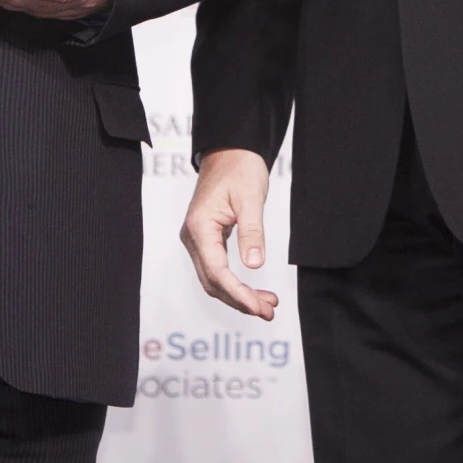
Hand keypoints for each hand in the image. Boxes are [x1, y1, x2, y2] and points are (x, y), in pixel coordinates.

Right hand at [181, 148, 278, 319]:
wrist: (230, 151)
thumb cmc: (240, 169)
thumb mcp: (251, 198)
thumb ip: (252, 232)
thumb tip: (254, 266)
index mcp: (200, 226)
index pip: (216, 271)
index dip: (237, 293)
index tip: (259, 307)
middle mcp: (192, 236)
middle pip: (212, 282)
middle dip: (240, 300)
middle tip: (269, 311)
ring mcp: (197, 239)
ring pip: (213, 279)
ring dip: (238, 295)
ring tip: (267, 304)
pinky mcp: (206, 239)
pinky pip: (217, 268)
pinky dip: (235, 283)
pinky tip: (254, 290)